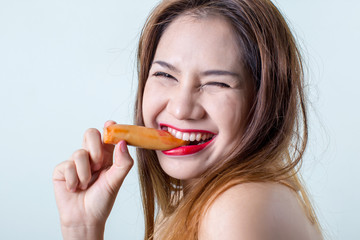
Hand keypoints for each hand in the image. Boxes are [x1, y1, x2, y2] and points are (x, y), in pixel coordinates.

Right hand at [52, 121, 133, 238]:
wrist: (85, 218)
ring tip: (87, 184)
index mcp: (107, 155)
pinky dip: (74, 180)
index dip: (109, 127)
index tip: (111, 125)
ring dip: (85, 172)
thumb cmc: (102, 200)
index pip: (107, 135)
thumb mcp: (117, 181)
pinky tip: (75, 189)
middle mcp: (91, 156)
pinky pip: (68, 166)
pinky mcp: (62, 170)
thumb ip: (123, 162)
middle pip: (90, 133)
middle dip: (95, 148)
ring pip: (79, 152)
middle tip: (99, 164)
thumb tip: (122, 142)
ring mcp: (75, 162)